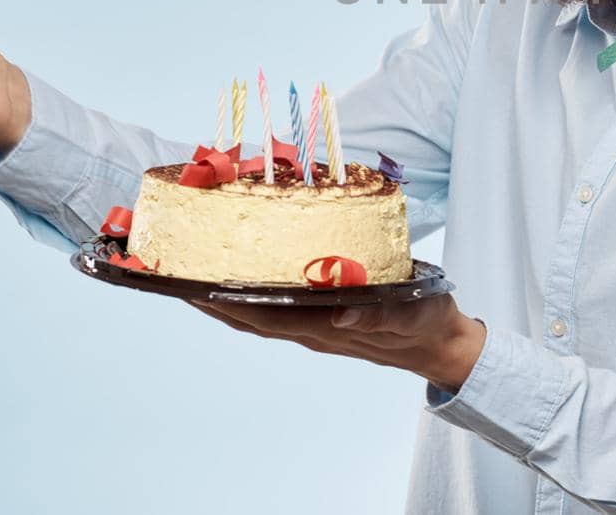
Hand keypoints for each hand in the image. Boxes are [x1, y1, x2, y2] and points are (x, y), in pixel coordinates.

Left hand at [189, 293, 488, 393]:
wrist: (440, 342)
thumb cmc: (428, 321)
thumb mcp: (412, 312)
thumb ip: (379, 316)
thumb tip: (342, 317)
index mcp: (330, 327)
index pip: (267, 316)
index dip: (229, 303)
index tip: (196, 285)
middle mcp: (314, 329)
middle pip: (250, 317)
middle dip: (211, 299)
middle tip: (175, 274)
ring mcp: (316, 326)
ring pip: (259, 315)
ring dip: (224, 299)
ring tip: (192, 276)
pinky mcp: (324, 318)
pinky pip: (276, 309)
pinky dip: (250, 297)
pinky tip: (240, 280)